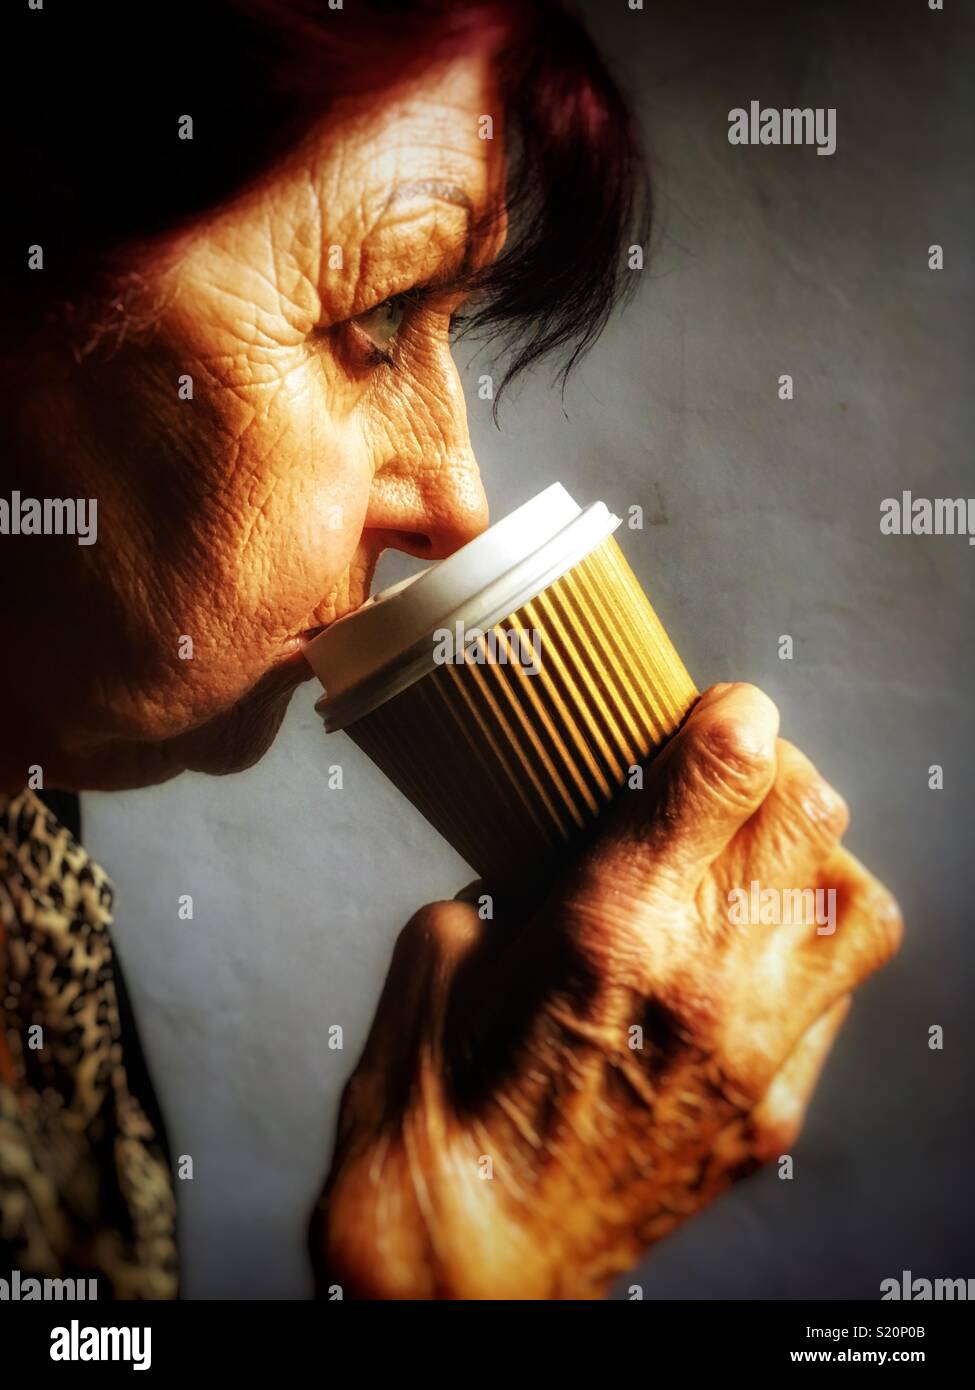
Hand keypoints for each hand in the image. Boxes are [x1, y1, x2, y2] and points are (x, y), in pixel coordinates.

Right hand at [312, 683, 901, 1298]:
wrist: (465, 1261)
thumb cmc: (433, 1112)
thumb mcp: (446, 952)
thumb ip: (523, 876)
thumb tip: (568, 841)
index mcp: (613, 924)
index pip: (730, 768)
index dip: (734, 714)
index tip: (717, 711)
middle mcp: (705, 982)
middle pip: (809, 814)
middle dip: (772, 768)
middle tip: (727, 774)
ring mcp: (754, 1056)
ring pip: (856, 902)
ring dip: (815, 857)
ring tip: (758, 861)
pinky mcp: (772, 1113)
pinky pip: (837, 997)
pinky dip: (810, 947)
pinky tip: (752, 951)